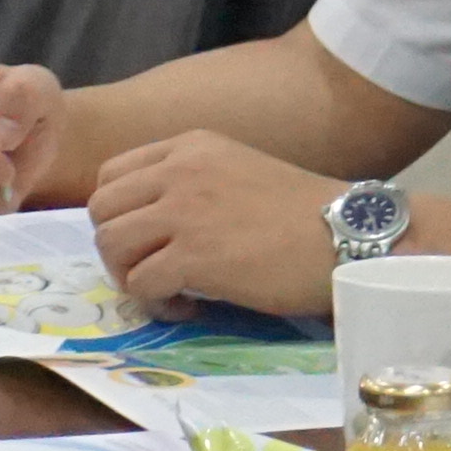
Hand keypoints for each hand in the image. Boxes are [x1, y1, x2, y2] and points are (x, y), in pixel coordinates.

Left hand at [82, 130, 348, 316]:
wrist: (349, 235)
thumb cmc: (303, 214)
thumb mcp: (237, 172)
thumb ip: (190, 184)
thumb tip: (146, 225)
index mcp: (189, 146)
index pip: (112, 175)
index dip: (118, 214)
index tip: (146, 240)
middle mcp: (179, 170)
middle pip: (101, 209)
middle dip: (117, 248)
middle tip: (150, 271)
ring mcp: (184, 211)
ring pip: (111, 244)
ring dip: (131, 276)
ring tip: (169, 290)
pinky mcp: (195, 255)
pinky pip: (141, 283)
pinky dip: (157, 302)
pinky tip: (190, 304)